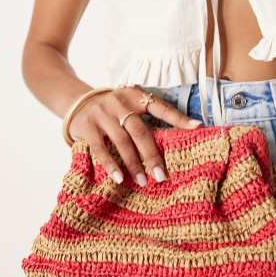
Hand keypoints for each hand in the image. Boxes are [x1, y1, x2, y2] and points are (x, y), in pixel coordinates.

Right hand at [69, 85, 201, 185]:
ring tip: (143, 181)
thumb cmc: (115, 110)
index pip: (160, 106)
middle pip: (140, 130)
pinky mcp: (88, 127)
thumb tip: (179, 136)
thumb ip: (148, 117)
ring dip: (133, 164)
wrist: (79, 103)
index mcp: (135, 95)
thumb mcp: (131, 105)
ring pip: (121, 141)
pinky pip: (100, 149)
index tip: (197, 127)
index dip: (178, 117)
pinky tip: (119, 178)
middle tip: (162, 175)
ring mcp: (102, 114)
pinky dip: (110, 165)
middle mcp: (119, 102)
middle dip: (152, 154)